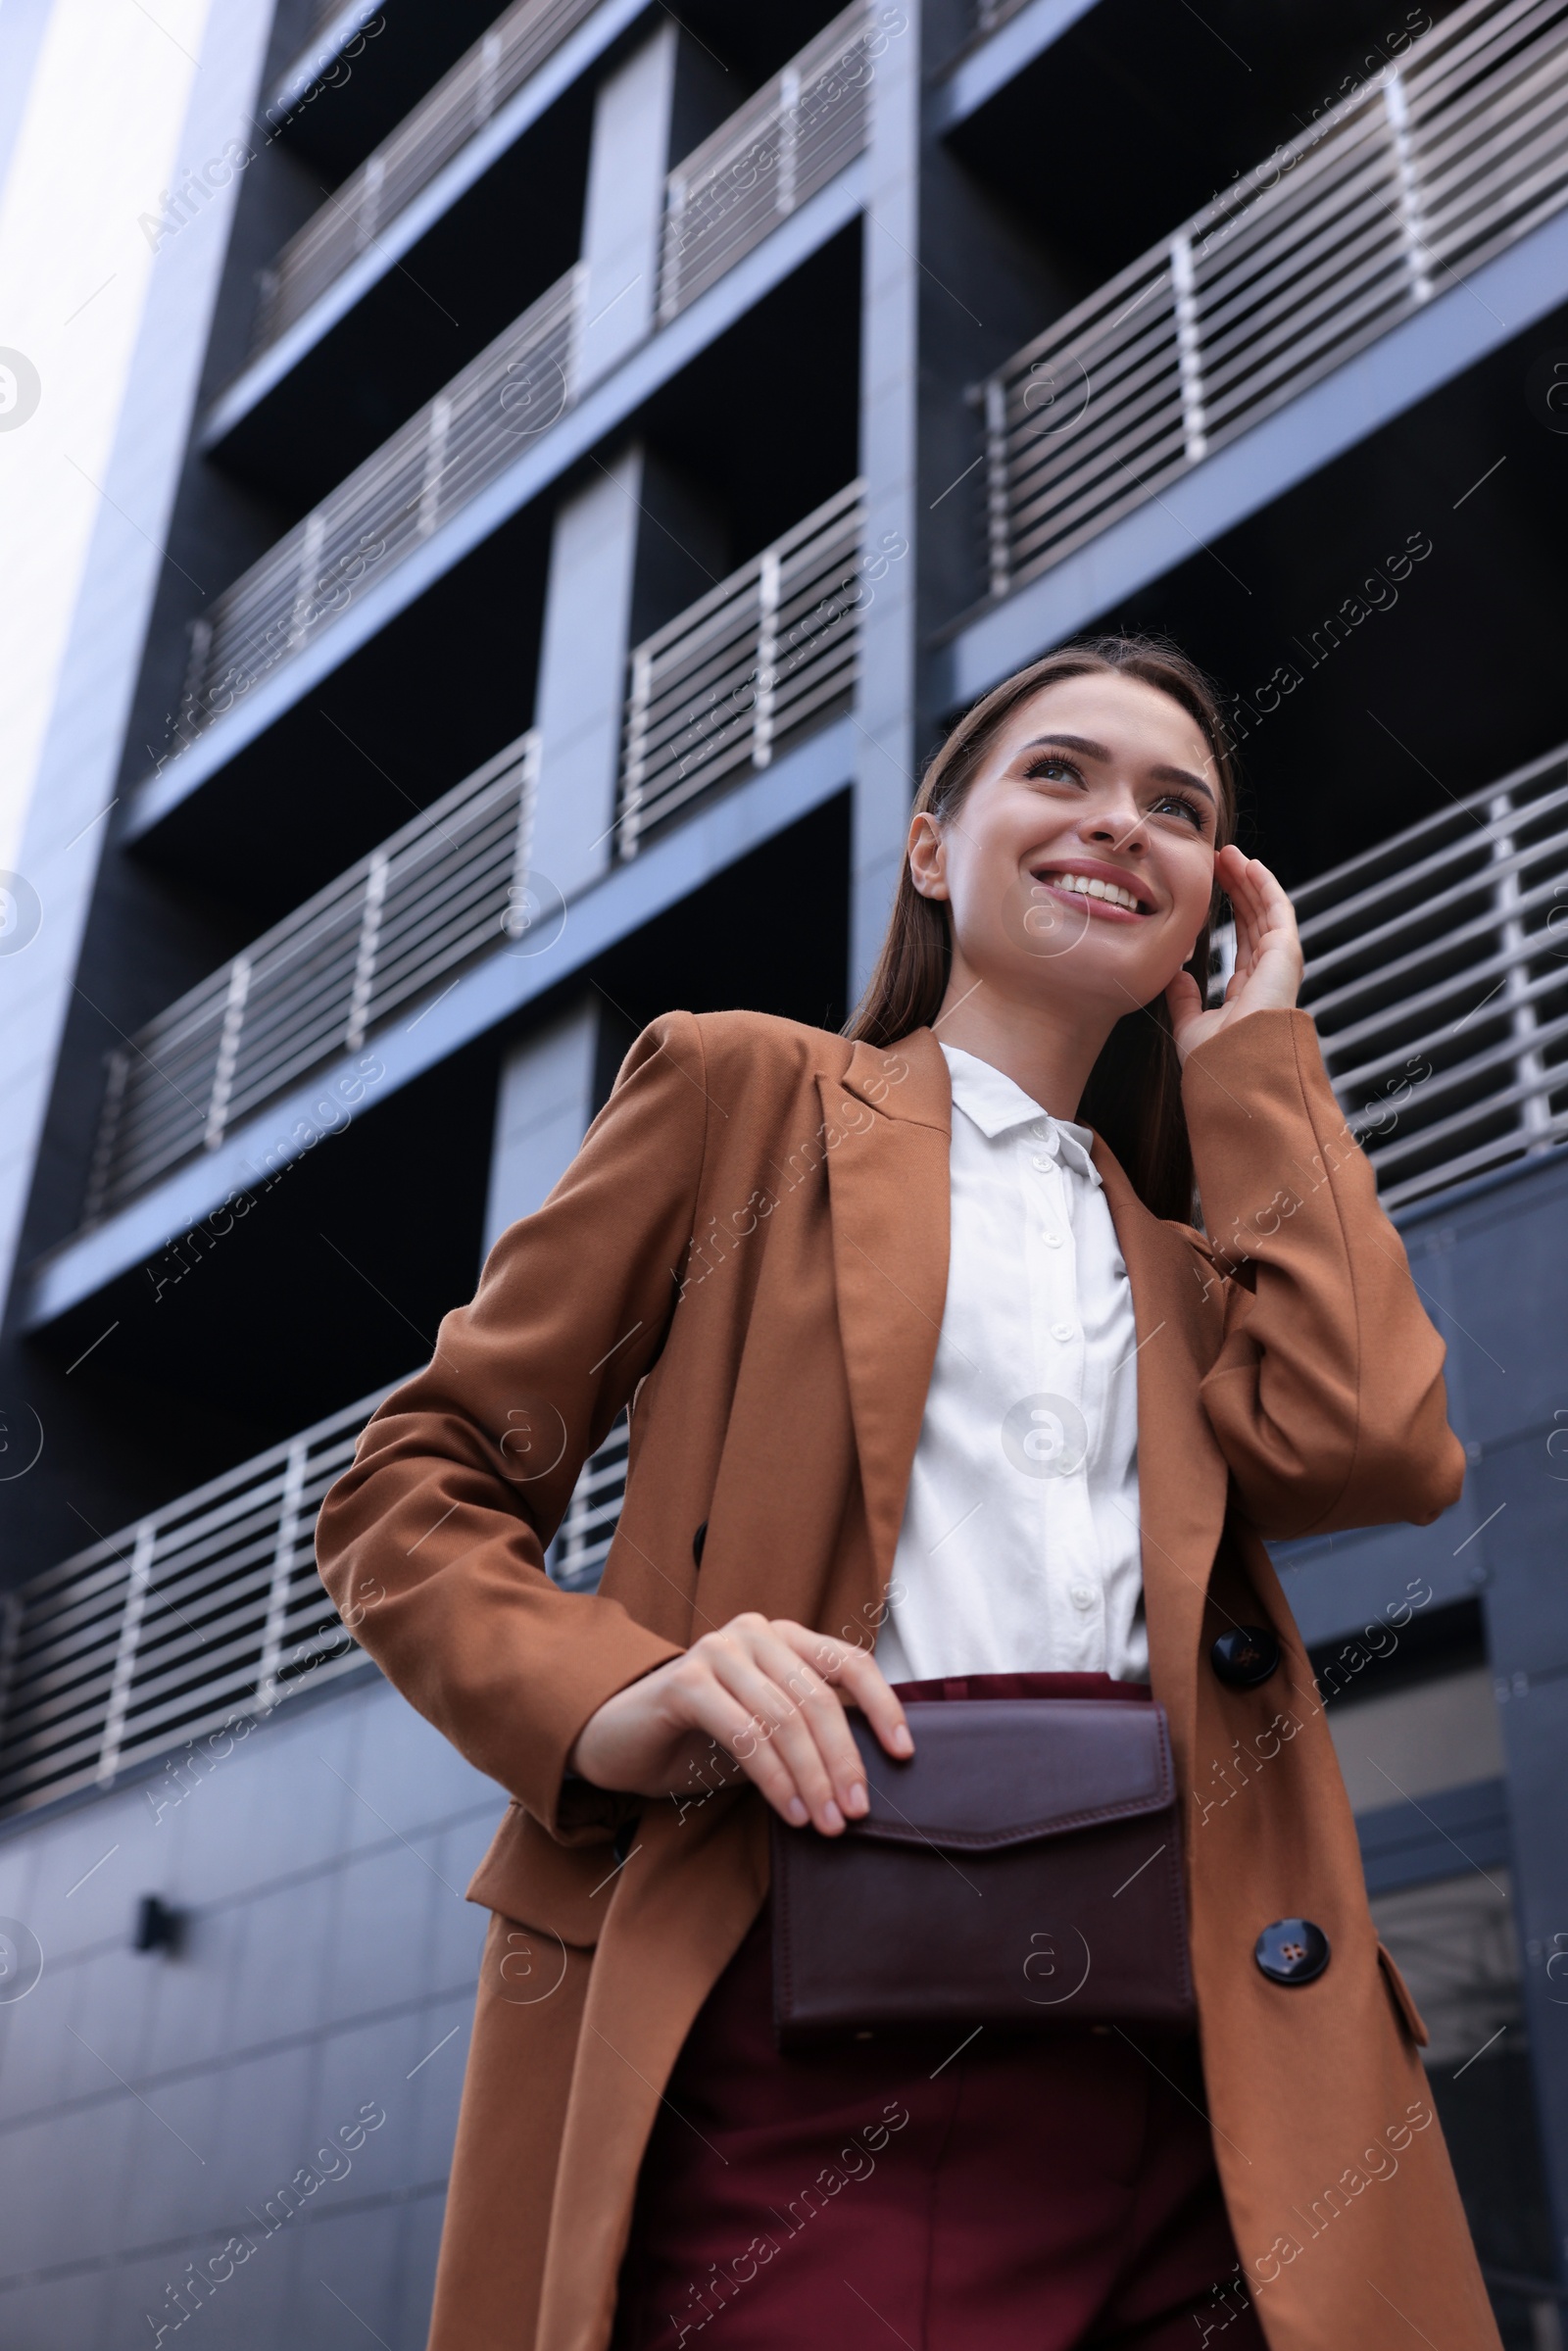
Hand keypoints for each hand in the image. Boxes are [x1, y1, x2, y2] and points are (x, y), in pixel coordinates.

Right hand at [567, 1612, 912, 1834]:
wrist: (621, 1742)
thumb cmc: (703, 1740)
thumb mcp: (768, 1733)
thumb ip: (810, 1734)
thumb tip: (868, 1776)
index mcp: (785, 1638)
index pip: (850, 1663)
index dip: (883, 1706)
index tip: (904, 1755)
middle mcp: (755, 1632)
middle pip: (819, 1698)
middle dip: (843, 1760)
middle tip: (856, 1812)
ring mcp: (718, 1650)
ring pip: (785, 1718)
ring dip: (811, 1778)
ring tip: (827, 1823)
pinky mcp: (686, 1680)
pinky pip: (744, 1733)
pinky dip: (773, 1777)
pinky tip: (791, 1810)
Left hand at [1166, 846, 1303, 1063]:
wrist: (1234, 1072)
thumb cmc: (1215, 1061)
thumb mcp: (1190, 1025)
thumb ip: (1184, 1001)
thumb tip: (1175, 976)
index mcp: (1248, 992)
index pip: (1240, 940)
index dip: (1228, 911)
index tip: (1209, 887)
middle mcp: (1267, 976)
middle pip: (1254, 919)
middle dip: (1237, 888)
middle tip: (1219, 860)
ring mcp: (1279, 965)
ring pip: (1265, 910)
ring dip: (1249, 879)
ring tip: (1229, 854)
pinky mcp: (1286, 955)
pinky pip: (1279, 911)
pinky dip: (1265, 885)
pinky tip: (1250, 864)